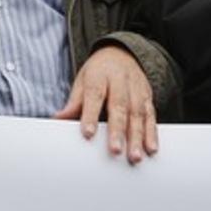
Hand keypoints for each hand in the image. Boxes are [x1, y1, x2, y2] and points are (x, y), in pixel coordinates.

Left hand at [54, 45, 156, 163]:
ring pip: (138, 114)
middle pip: (119, 106)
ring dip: (137, 137)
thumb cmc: (98, 72)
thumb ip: (74, 102)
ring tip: (135, 157)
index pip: (95, 95)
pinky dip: (152, 133)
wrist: (122, 53)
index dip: (91, 115)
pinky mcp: (148, 97)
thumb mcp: (82, 81)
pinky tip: (151, 148)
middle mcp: (120, 81)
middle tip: (115, 150)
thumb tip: (59, 119)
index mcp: (99, 76)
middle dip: (118, 130)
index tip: (88, 134)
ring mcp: (136, 89)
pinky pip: (151, 115)